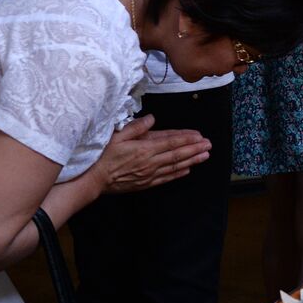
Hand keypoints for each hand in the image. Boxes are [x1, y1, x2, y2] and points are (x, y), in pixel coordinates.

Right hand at [94, 115, 209, 193]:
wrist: (93, 180)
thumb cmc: (103, 156)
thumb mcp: (117, 135)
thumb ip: (136, 127)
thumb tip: (152, 119)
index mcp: (145, 148)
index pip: (171, 142)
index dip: (187, 139)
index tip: (199, 136)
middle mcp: (151, 162)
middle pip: (178, 154)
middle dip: (195, 149)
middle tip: (209, 145)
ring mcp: (149, 174)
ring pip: (175, 166)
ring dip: (192, 160)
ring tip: (205, 156)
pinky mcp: (146, 183)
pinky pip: (166, 178)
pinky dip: (178, 173)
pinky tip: (188, 169)